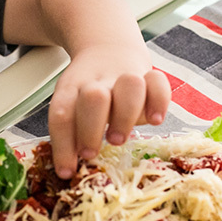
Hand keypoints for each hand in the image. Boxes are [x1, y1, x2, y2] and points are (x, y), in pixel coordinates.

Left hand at [48, 43, 170, 176]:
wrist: (109, 48)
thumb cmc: (90, 89)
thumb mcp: (73, 104)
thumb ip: (71, 133)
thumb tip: (68, 171)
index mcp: (73, 89)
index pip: (62, 114)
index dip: (62, 145)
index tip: (67, 172)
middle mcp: (99, 82)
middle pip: (94, 98)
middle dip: (91, 128)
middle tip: (90, 153)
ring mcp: (125, 77)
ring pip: (130, 86)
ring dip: (125, 115)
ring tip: (119, 139)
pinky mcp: (149, 76)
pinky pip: (159, 82)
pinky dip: (159, 101)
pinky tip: (155, 120)